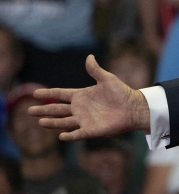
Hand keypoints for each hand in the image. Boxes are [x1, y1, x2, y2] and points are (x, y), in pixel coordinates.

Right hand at [28, 55, 150, 140]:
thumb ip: (95, 70)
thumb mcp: (107, 79)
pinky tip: (61, 136)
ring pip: (63, 122)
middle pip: (57, 109)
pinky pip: (77, 134)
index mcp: (82, 95)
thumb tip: (89, 57)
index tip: (35, 93)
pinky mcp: (91, 130)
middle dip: (44, 110)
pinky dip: (69, 136)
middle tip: (29, 111)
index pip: (60, 94)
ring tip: (40, 122)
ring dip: (52, 123)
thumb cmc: (122, 93)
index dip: (48, 93)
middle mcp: (80, 108)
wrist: (134, 108)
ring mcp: (84, 120)